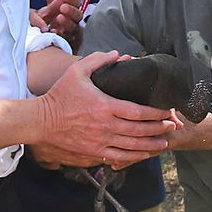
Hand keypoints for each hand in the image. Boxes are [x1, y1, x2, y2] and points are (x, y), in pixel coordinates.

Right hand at [30, 50, 172, 167]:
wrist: (40, 122)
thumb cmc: (59, 96)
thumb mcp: (77, 72)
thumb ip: (98, 60)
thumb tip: (119, 54)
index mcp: (105, 106)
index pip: (138, 111)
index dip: (156, 113)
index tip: (168, 111)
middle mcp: (105, 127)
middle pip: (140, 131)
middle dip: (159, 129)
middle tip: (172, 126)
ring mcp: (100, 142)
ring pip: (133, 147)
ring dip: (151, 146)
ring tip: (164, 143)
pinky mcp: (93, 153)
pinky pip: (119, 158)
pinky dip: (134, 157)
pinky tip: (144, 155)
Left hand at [34, 0, 83, 49]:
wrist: (40, 35)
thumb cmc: (48, 19)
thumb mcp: (49, 5)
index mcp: (70, 9)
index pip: (76, 3)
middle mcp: (72, 20)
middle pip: (78, 15)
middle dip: (71, 10)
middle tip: (62, 7)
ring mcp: (70, 32)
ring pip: (73, 27)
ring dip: (67, 22)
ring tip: (59, 18)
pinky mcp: (66, 43)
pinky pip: (66, 40)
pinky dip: (60, 35)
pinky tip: (53, 31)